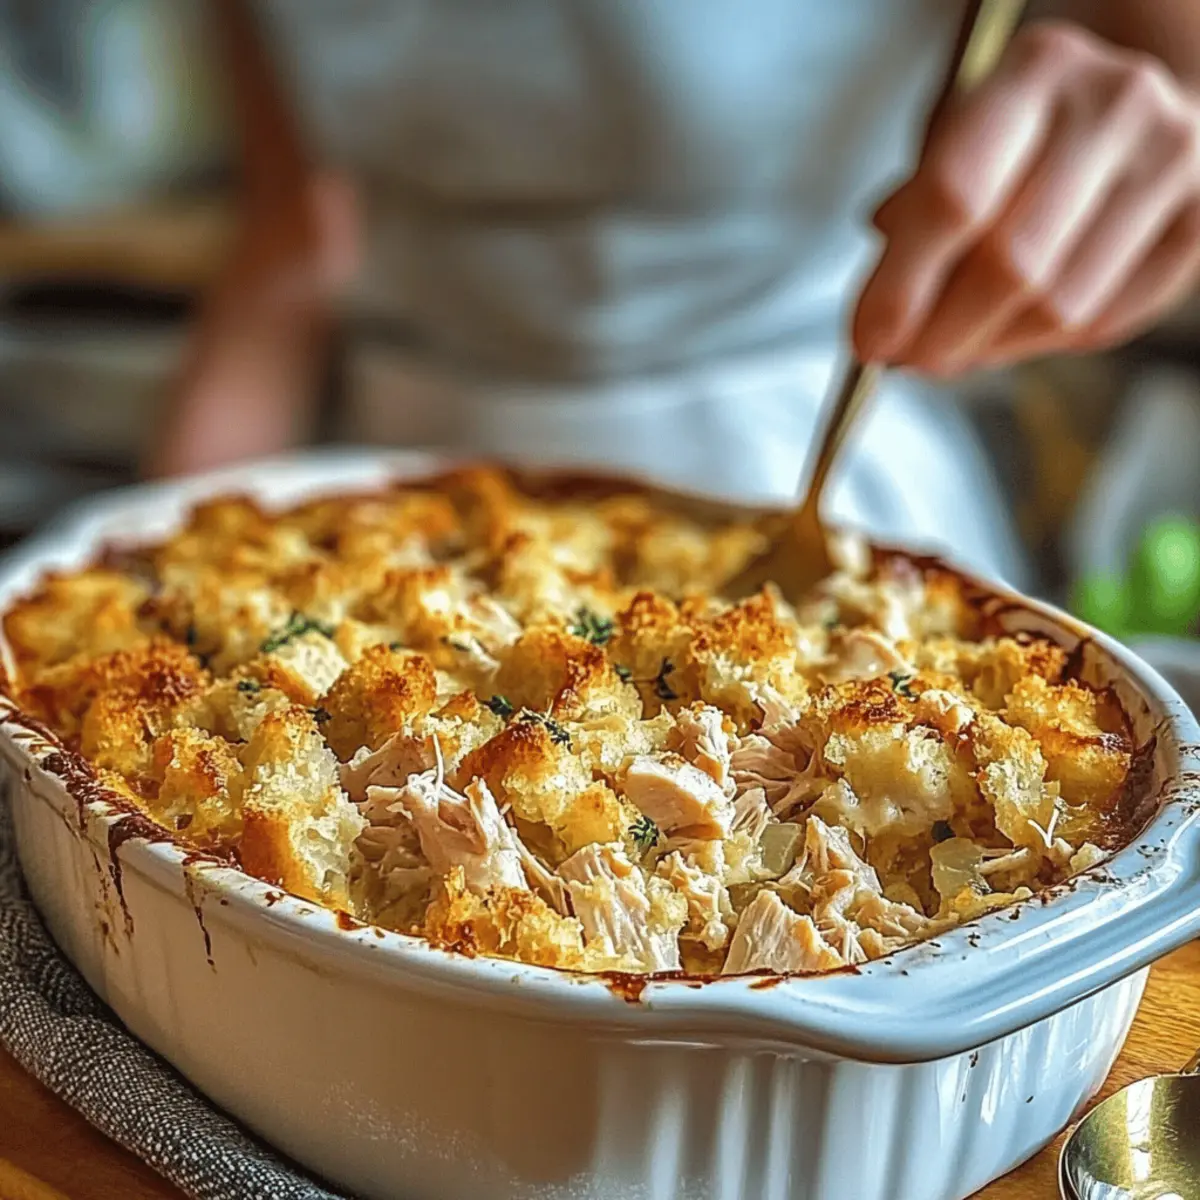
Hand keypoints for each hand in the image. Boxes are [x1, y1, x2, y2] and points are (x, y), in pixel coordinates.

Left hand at [854, 21, 1199, 374]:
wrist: (1126, 109)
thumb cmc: (1021, 134)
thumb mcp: (956, 140)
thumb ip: (913, 216)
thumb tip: (882, 320)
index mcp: (1035, 71)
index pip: (955, 197)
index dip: (902, 287)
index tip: (869, 340)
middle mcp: (1114, 104)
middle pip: (1010, 263)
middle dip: (943, 333)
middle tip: (907, 360)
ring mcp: (1171, 159)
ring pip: (1059, 306)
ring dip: (989, 349)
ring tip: (952, 350)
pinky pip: (1103, 322)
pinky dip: (1040, 346)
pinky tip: (1007, 335)